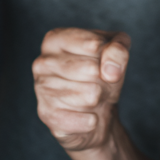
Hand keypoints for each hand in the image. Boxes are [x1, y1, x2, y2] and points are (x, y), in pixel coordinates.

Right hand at [34, 29, 130, 151]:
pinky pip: (87, 120)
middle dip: (105, 80)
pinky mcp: (48, 116)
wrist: (96, 108)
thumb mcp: (117, 51)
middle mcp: (42, 62)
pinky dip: (93, 119)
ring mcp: (41, 89)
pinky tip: (84, 114)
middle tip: (98, 82)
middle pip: (92, 70)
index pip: (94, 45)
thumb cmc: (102, 72)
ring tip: (90, 96)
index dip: (109, 56)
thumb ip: (118, 49)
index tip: (104, 61)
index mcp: (55, 39)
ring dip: (99, 99)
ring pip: (91, 96)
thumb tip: (111, 71)